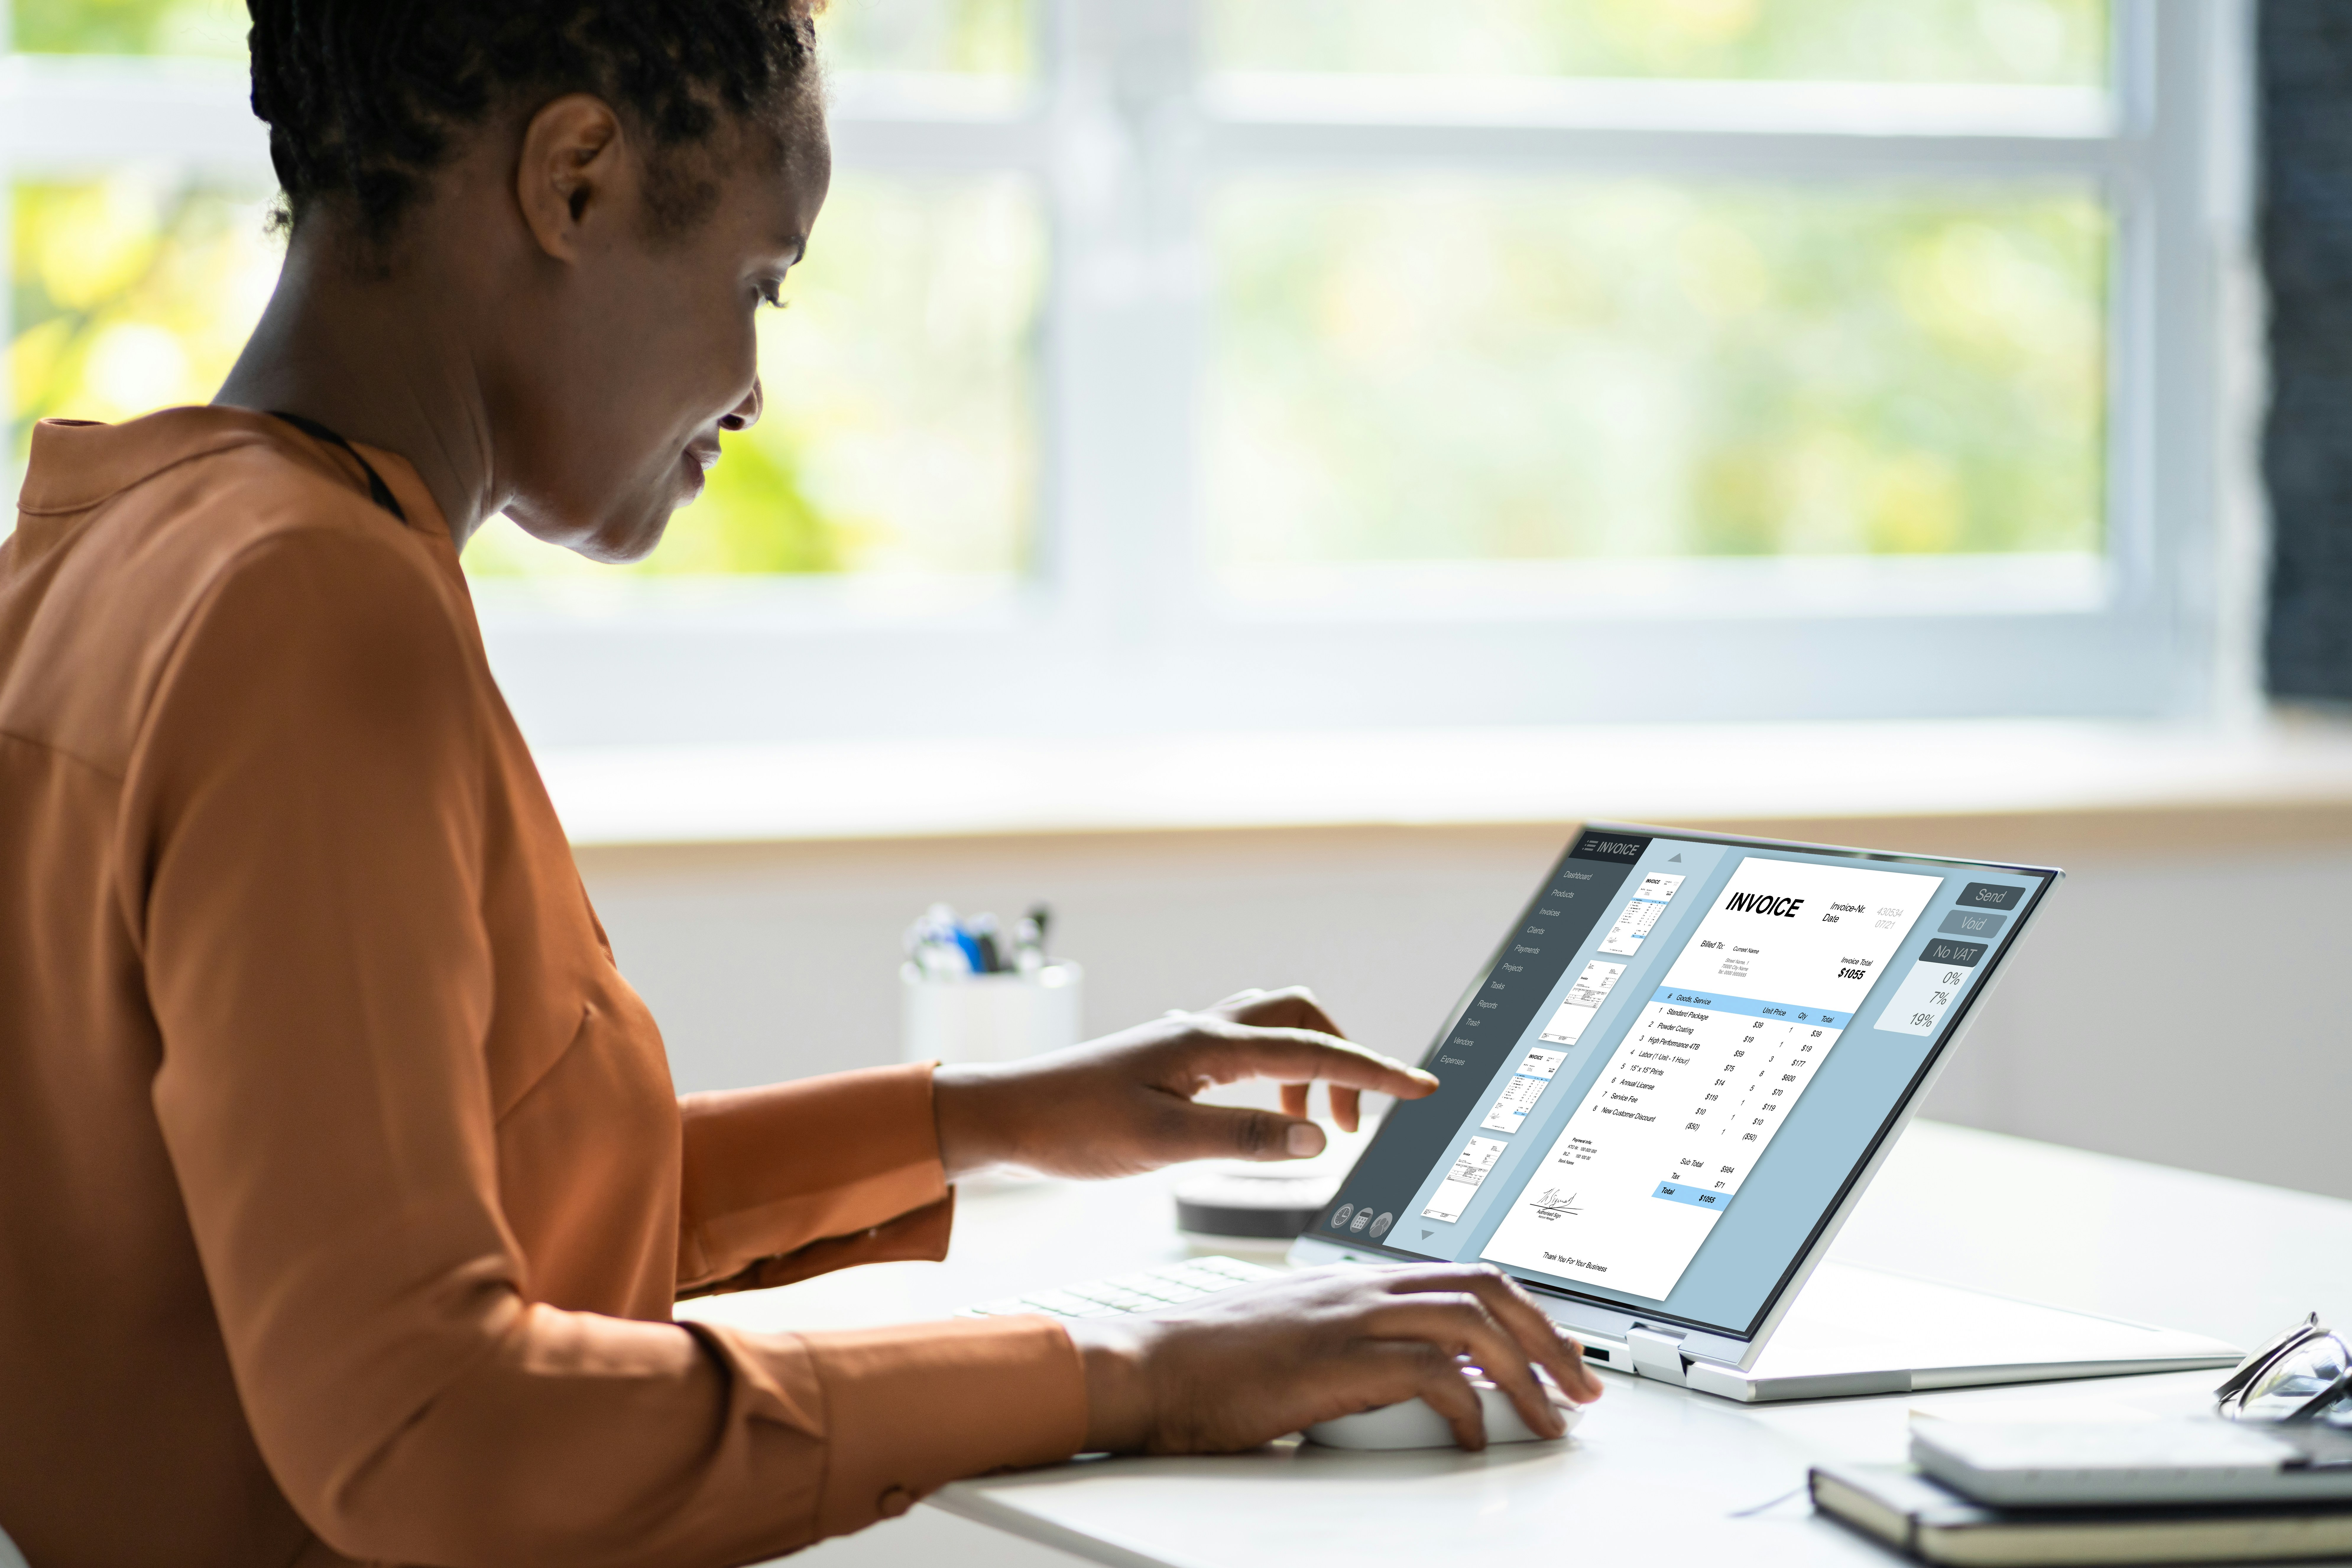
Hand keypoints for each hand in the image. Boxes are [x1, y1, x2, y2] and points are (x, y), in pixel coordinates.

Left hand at [931, 987, 1435, 1180]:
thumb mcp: (1161, 1145)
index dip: (1374, 1071)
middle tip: (1353, 1123)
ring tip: (1311, 1130)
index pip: (1313, 1053)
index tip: (1423, 1089)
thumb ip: (1243, 1140)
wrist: (1009, 1115)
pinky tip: (1261, 1120)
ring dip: (1308, 1070)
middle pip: (1301, 1019)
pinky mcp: (1173, 1059)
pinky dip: (1274, 1079)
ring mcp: (1187, 1042)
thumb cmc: (1073, 1129)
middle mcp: (1203, 1032)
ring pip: (1273, 1030)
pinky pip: (1246, 1051)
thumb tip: (1317, 1140)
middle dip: (1344, 1061)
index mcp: (1208, 1047)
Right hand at [1064, 1264, 1604, 1452]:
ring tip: (1551, 1417)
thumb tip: (1421, 1377)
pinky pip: (1426, 1371)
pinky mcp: (1332, 1359)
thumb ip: (1359, 1343)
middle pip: (1487, 1289)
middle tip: (1584, 1388)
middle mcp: (1362, 1287)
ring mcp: (1348, 1318)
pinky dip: (1464, 1403)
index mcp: (1358, 1281)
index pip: (1467, 1275)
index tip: (1559, 1357)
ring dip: (1527, 1373)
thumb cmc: (1215, 1362)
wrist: (1151, 1365)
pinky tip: (1471, 1434)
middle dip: (1550, 1339)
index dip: (1527, 1312)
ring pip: (1471, 1322)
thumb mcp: (1301, 1337)